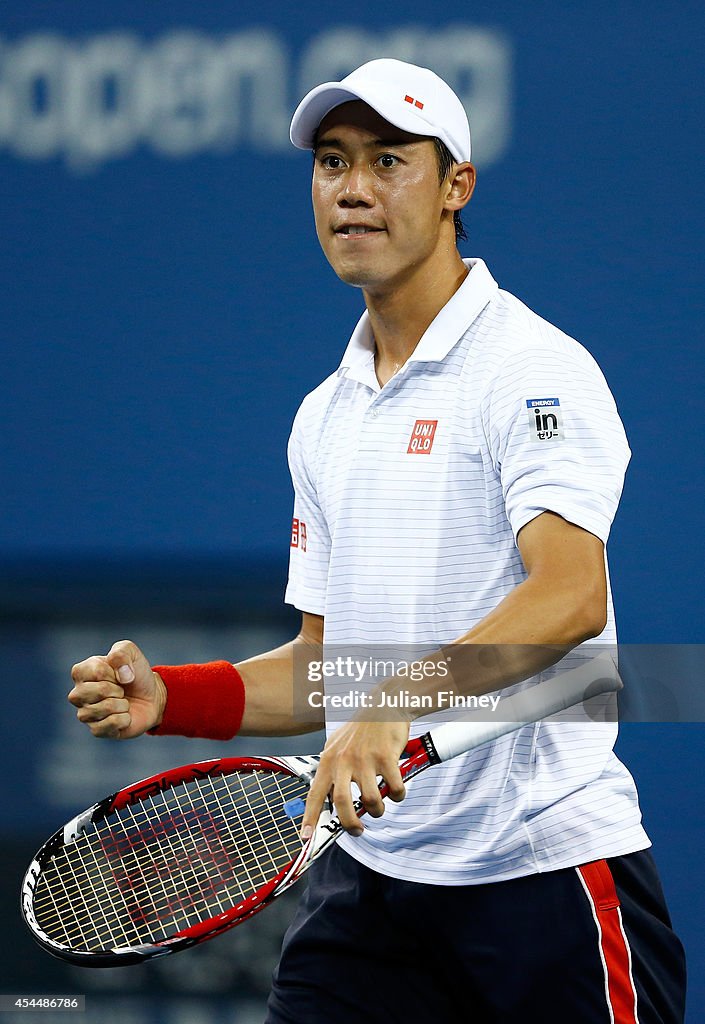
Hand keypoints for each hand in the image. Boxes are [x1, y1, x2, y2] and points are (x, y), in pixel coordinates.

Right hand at [68, 640, 166, 738]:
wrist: (151, 696)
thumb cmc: (136, 673)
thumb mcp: (131, 652)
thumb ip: (121, 652)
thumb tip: (121, 676)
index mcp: (82, 672)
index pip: (96, 672)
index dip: (114, 672)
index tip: (119, 673)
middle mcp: (78, 694)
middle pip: (97, 691)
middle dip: (117, 689)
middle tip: (122, 690)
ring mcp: (85, 714)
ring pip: (103, 709)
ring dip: (122, 704)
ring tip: (123, 702)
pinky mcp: (96, 730)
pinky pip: (108, 725)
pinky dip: (124, 719)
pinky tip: (124, 716)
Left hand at [301, 718, 409, 839]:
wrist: (384, 703)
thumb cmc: (362, 727)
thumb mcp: (337, 744)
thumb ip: (332, 769)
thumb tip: (328, 797)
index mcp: (329, 759)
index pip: (315, 793)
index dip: (310, 817)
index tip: (306, 836)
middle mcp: (344, 760)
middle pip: (342, 803)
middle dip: (350, 824)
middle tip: (357, 830)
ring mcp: (365, 759)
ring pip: (370, 800)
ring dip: (377, 810)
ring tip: (379, 806)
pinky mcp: (385, 757)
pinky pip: (394, 788)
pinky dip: (397, 795)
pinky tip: (396, 790)